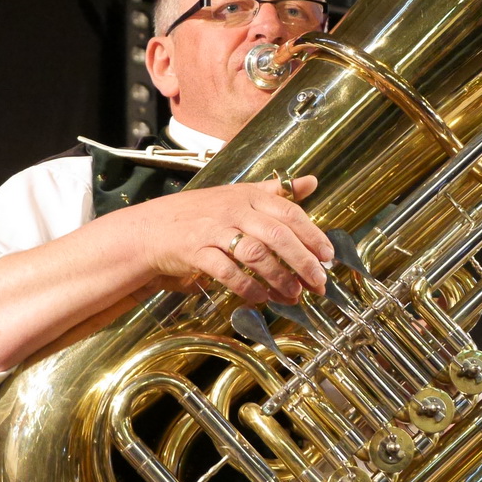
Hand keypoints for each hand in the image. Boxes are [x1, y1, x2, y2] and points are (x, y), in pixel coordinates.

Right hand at [125, 175, 331, 303]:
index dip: (312, 235)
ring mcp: (214, 230)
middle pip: (277, 235)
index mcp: (248, 195)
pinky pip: (228, 272)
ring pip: (255, 254)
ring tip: (294, 295)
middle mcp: (233, 209)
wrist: (152, 229)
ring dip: (279, 278)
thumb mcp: (239, 196)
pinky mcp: (197, 251)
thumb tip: (311, 182)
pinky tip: (262, 299)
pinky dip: (248, 288)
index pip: (289, 212)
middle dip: (302, 262)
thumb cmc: (200, 214)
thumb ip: (275, 192)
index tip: (328, 256)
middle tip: (318, 283)